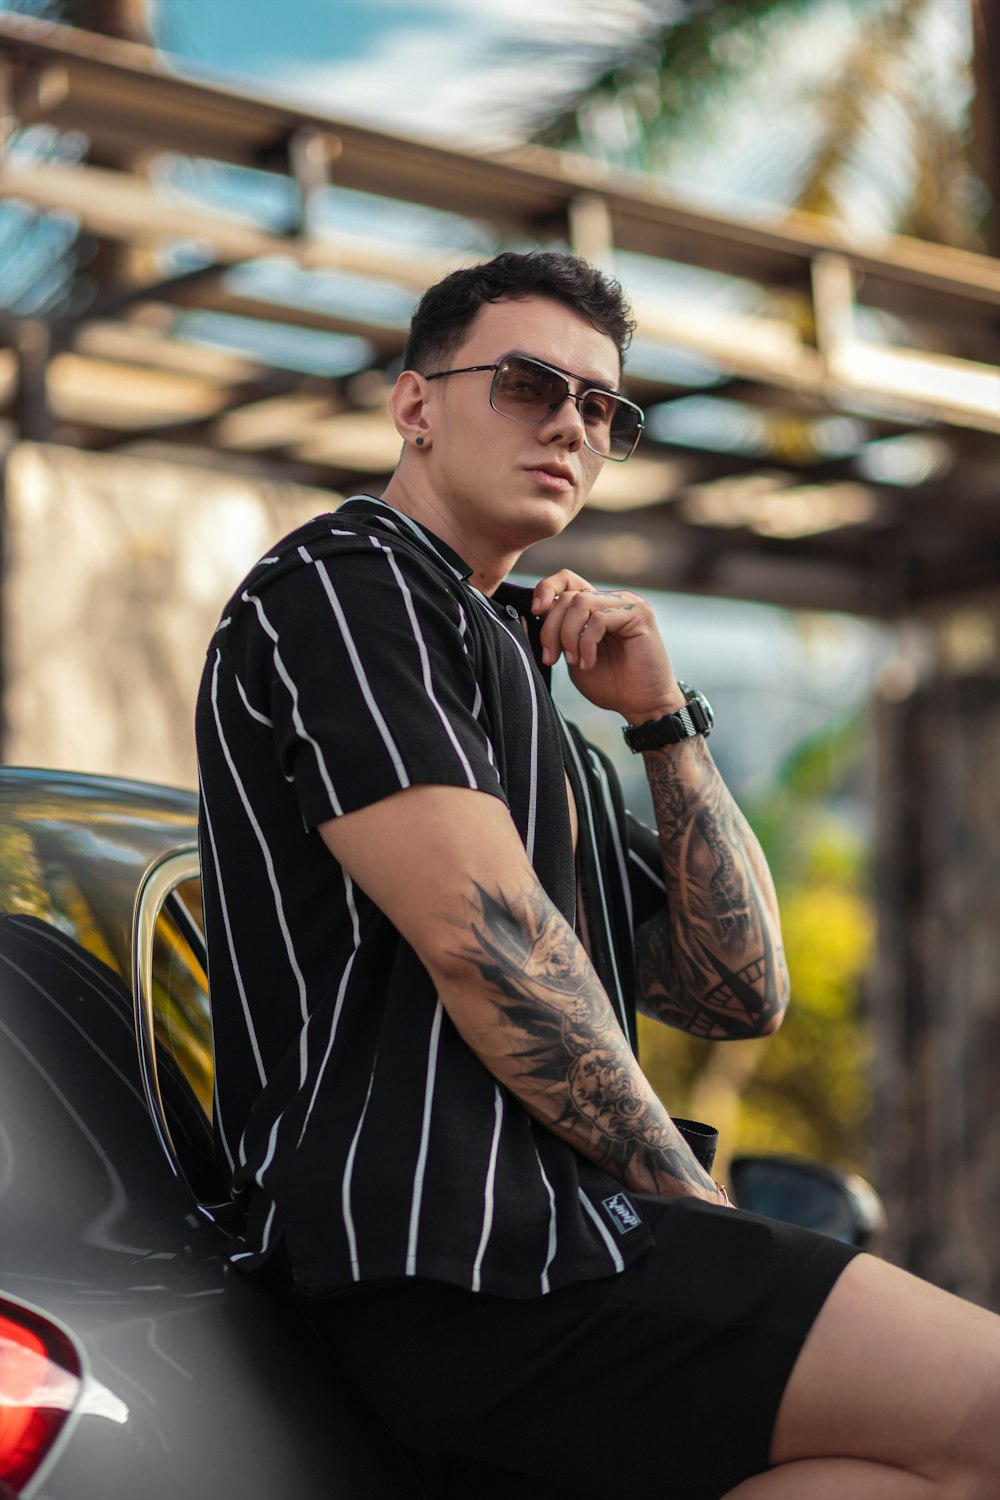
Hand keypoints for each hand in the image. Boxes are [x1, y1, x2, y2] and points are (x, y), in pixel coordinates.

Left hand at [531, 569, 683, 719]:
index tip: (534, 613)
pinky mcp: (640, 614)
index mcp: (596, 606)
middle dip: (551, 628)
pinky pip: (598, 619)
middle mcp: (611, 600)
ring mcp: (627, 603)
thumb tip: (526, 615)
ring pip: (580, 603)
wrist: (641, 705)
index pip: (566, 580)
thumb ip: (555, 636)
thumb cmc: (610, 684)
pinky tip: (589, 662)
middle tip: (551, 657)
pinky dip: (586, 643)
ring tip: (575, 661)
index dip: (546, 589)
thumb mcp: (571, 657)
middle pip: (568, 595)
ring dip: (568, 636)